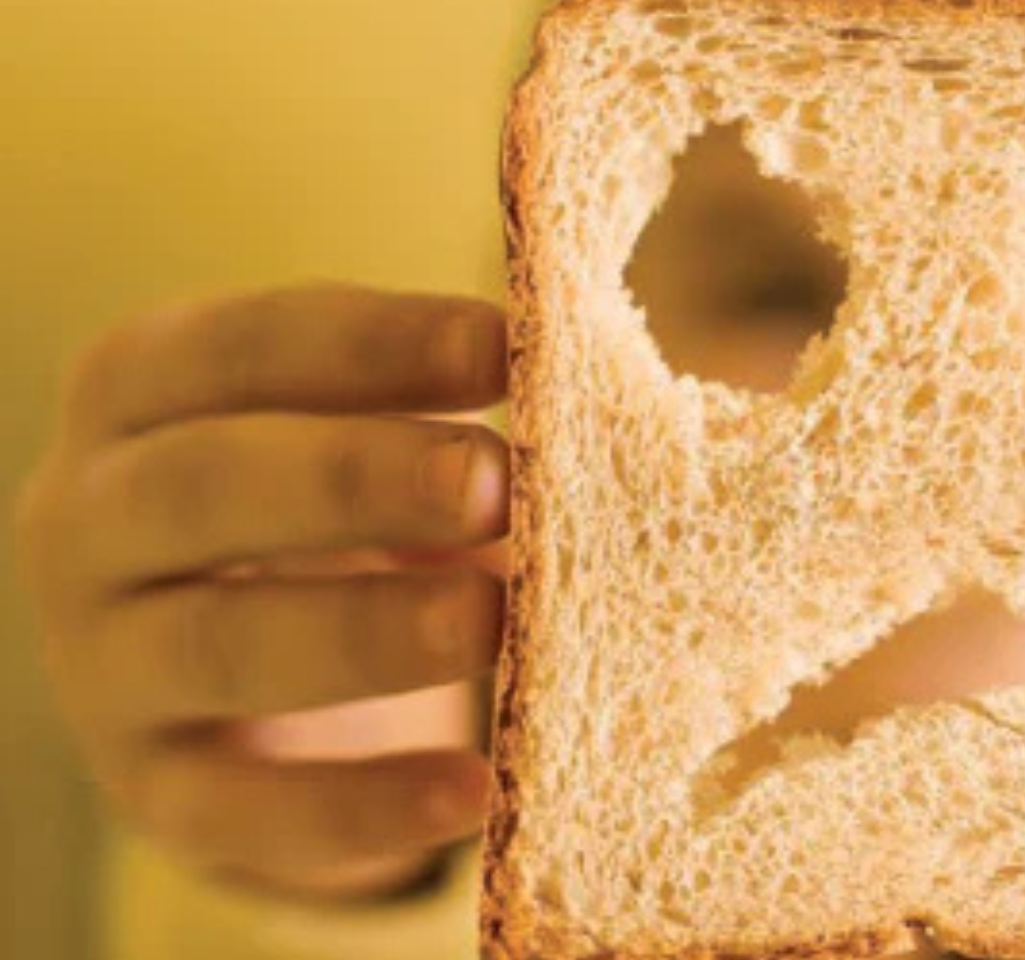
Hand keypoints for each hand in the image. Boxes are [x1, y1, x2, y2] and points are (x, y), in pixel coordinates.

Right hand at [15, 283, 510, 898]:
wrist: (225, 682)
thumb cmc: (321, 515)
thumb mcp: (359, 446)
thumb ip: (443, 427)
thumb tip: (594, 426)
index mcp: (139, 392)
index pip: (242, 348)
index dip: (376, 343)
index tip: (509, 342)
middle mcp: (90, 518)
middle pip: (205, 483)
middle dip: (356, 476)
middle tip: (492, 482)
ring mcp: (106, 664)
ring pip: (218, 643)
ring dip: (364, 631)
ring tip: (494, 619)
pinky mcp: (157, 791)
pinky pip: (244, 809)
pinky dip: (361, 806)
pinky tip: (474, 793)